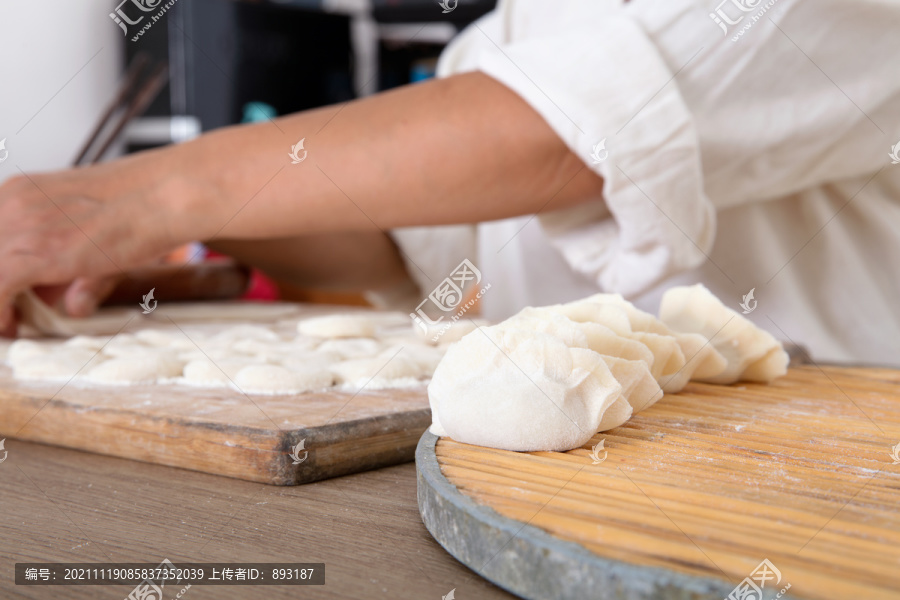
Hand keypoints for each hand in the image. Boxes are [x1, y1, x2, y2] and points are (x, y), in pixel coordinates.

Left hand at [0, 159, 195, 334]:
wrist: (164, 196)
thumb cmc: (144, 206)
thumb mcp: (103, 243)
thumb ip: (82, 278)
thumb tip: (74, 306)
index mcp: (23, 193)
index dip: (2, 272)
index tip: (8, 296)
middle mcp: (12, 204)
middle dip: (2, 287)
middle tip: (13, 313)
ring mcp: (17, 227)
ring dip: (0, 302)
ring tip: (12, 324)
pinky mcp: (30, 253)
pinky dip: (0, 314)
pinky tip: (11, 327)